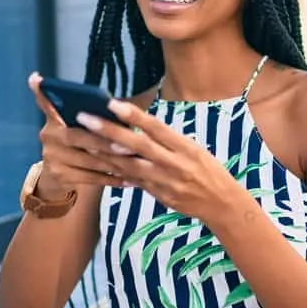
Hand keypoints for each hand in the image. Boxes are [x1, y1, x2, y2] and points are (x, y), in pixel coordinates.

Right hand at [28, 73, 130, 194]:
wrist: (58, 178)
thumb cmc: (80, 145)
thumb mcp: (82, 128)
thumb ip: (94, 117)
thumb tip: (122, 106)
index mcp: (54, 118)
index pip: (47, 102)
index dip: (41, 92)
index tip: (36, 78)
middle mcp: (49, 136)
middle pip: (77, 137)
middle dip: (104, 142)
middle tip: (129, 145)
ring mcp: (52, 157)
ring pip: (88, 161)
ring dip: (114, 163)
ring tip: (137, 163)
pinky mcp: (59, 176)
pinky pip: (91, 178)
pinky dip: (112, 178)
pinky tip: (131, 179)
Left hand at [75, 100, 246, 224]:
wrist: (222, 204)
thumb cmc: (209, 170)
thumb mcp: (194, 148)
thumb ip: (167, 139)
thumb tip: (137, 125)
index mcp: (186, 147)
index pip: (156, 128)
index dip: (133, 116)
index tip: (112, 103)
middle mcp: (175, 164)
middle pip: (138, 146)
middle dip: (109, 131)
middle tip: (86, 119)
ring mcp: (165, 182)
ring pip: (130, 166)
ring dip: (105, 153)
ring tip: (84, 140)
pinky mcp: (159, 196)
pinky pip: (134, 182)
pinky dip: (116, 171)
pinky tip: (98, 163)